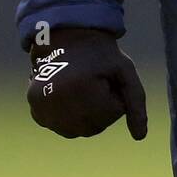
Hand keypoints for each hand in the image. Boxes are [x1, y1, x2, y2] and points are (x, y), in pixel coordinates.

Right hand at [27, 27, 147, 138]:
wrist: (66, 39)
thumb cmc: (99, 55)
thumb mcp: (124, 70)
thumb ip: (136, 101)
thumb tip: (140, 137)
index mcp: (80, 87)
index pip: (115, 111)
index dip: (115, 92)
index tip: (105, 74)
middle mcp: (56, 100)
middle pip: (96, 126)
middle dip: (102, 106)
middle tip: (94, 81)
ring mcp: (43, 108)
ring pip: (80, 131)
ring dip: (87, 115)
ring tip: (81, 88)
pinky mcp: (36, 112)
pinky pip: (64, 128)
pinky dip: (70, 117)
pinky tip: (69, 96)